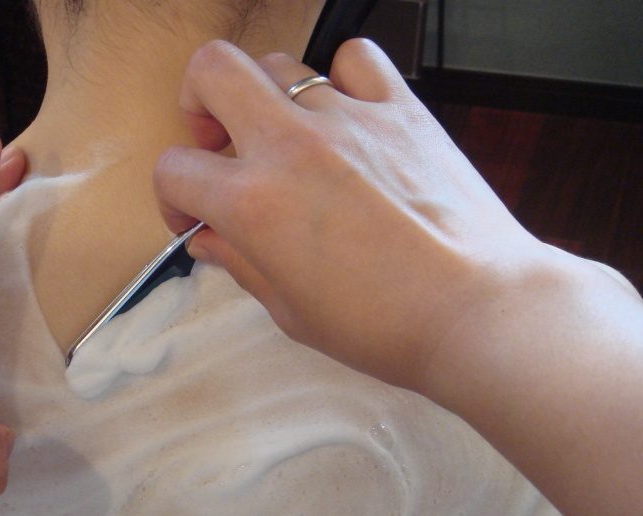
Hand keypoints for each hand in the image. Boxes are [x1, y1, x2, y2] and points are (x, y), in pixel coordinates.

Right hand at [153, 39, 543, 391]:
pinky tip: (348, 114)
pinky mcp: (400, 111)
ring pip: (279, 63)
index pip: (175, 170)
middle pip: (212, 72)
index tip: (194, 217)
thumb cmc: (385, 325)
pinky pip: (357, 58)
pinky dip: (342, 77)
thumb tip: (209, 240)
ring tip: (286, 138)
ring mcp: (349, 119)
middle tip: (218, 141)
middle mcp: (292, 146)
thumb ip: (240, 264)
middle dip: (199, 103)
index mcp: (253, 203)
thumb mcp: (290, 310)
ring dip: (266, 97)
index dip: (172, 196)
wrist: (475, 311)